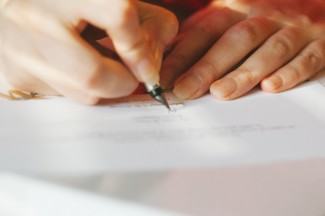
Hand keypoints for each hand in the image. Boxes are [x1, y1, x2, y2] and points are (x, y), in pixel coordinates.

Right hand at [0, 0, 177, 103]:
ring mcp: (21, 51)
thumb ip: (148, 24)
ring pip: (81, 93)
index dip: (140, 46)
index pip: (119, 16)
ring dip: (103, 87)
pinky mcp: (17, 75)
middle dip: (122, 83)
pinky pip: (65, 96)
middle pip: (93, 75)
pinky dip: (81, 87)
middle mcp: (36, 20)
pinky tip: (75, 65)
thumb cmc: (71, 1)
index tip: (147, 65)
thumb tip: (150, 70)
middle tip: (127, 75)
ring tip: (96, 62)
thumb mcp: (114, 1)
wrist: (19, 3)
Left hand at [161, 0, 324, 99]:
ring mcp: (295, 30)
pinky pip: (308, 58)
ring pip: (270, 49)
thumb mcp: (231, 18)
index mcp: (238, 10)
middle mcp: (266, 17)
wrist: (316, 5)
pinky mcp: (320, 45)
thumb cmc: (264, 19)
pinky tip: (272, 88)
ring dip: (245, 73)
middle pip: (235, 40)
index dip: (184, 55)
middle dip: (208, 66)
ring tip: (221, 93)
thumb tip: (169, 60)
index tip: (164, 79)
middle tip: (185, 91)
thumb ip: (203, 36)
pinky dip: (291, 73)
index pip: (206, 31)